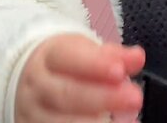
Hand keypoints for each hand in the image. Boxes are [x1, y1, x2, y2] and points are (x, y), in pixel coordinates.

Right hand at [15, 34, 144, 122]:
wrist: (28, 82)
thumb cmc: (64, 66)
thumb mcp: (85, 52)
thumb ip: (113, 56)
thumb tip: (137, 57)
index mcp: (48, 58)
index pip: (68, 58)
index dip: (95, 65)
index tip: (119, 71)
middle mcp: (38, 87)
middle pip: (67, 94)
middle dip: (102, 97)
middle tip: (134, 98)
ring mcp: (34, 114)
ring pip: (61, 122)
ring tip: (127, 122)